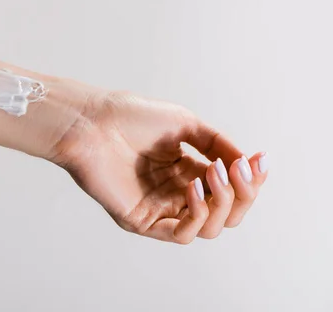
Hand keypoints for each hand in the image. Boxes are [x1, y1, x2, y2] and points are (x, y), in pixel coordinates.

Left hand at [51, 91, 268, 243]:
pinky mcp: (141, 221)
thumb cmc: (131, 117)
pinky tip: (193, 187)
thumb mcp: (185, 124)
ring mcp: (160, 209)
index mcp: (188, 171)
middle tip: (237, 170)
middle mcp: (177, 193)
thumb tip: (249, 163)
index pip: (232, 190)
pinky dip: (197, 215)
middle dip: (243, 194)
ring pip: (210, 228)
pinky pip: (180, 234)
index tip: (260, 159)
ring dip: (222, 203)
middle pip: (227, 214)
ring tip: (212, 173)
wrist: (92, 122)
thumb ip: (218, 144)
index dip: (252, 180)